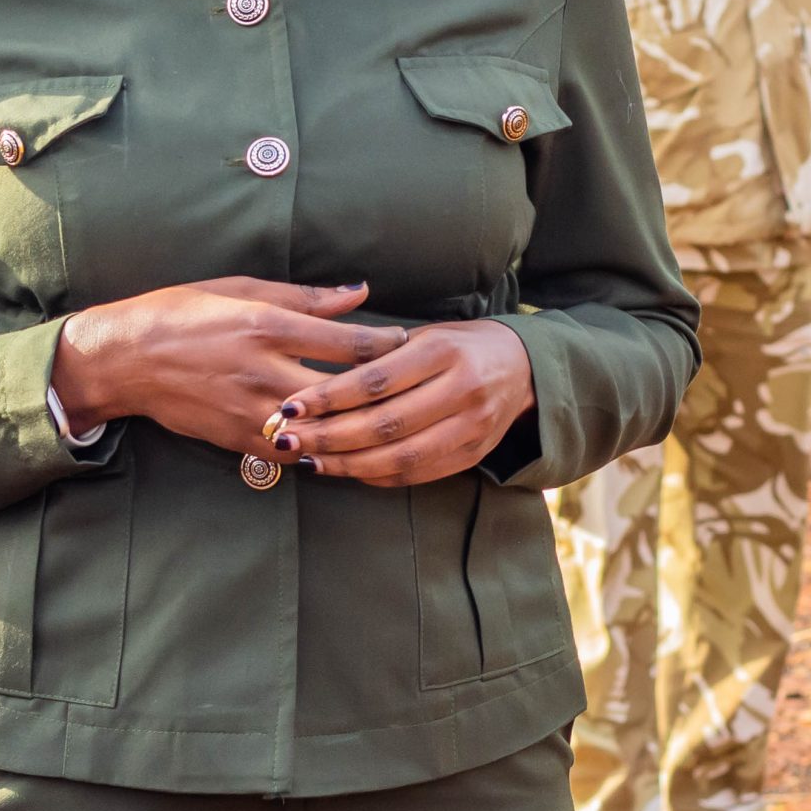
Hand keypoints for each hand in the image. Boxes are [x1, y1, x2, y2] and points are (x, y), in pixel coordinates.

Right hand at [51, 278, 405, 446]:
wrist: (126, 358)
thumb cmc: (183, 312)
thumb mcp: (242, 288)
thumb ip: (306, 297)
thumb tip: (359, 292)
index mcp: (267, 324)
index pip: (348, 341)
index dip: (387, 344)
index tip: (408, 342)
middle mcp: (263, 370)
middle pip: (344, 393)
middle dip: (383, 392)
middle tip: (410, 387)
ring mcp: (250, 410)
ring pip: (322, 432)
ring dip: (356, 430)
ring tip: (387, 422)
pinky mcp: (236, 438)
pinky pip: (291, 455)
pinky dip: (319, 453)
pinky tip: (342, 449)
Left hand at [266, 320, 534, 488]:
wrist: (521, 367)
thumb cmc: (457, 344)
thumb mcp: (422, 335)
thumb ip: (377, 354)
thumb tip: (315, 379)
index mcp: (443, 351)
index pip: (376, 381)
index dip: (329, 397)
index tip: (290, 406)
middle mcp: (462, 390)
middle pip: (385, 424)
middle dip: (330, 436)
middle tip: (288, 439)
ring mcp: (471, 427)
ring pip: (400, 456)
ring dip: (348, 463)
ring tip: (309, 460)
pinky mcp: (473, 455)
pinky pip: (417, 474)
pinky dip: (377, 475)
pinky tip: (346, 470)